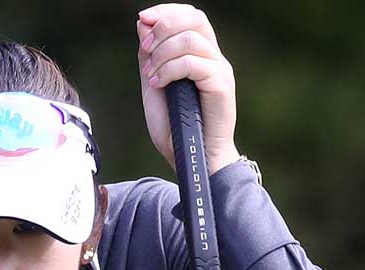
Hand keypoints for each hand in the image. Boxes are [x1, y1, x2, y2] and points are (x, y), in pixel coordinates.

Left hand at [136, 5, 240, 174]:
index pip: (190, 16)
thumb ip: (150, 56)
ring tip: (150, 75)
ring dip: (162, 53)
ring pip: (192, 39)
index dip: (166, 11)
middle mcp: (214, 59)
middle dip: (164, 25)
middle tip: (145, 47)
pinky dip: (169, 70)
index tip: (143, 19)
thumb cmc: (176, 129)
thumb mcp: (154, 85)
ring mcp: (220, 72)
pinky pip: (194, 64)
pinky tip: (158, 84)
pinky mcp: (222, 87)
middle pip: (195, 19)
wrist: (192, 160)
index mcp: (201, 56)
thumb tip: (143, 23)